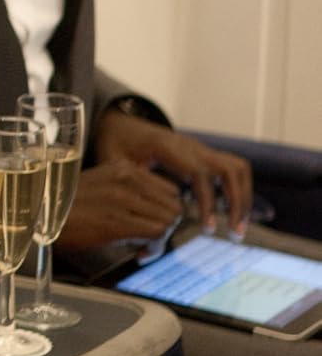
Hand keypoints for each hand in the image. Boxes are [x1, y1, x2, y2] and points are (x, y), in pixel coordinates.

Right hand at [56, 157, 184, 250]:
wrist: (36, 216)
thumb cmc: (65, 207)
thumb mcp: (99, 186)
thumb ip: (126, 191)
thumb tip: (152, 212)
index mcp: (122, 168)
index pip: (170, 190)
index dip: (166, 210)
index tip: (152, 223)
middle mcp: (126, 179)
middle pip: (174, 205)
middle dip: (167, 225)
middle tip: (149, 239)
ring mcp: (122, 199)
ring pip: (169, 220)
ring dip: (161, 238)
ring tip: (142, 246)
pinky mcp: (118, 221)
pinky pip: (157, 234)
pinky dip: (154, 247)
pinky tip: (138, 252)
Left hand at [95, 110, 253, 234]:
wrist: (119, 124)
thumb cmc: (115, 144)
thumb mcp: (113, 163)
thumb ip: (127, 185)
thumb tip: (141, 215)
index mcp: (167, 147)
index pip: (199, 173)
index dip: (207, 201)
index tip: (208, 228)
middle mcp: (190, 145)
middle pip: (229, 169)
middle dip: (237, 202)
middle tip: (235, 232)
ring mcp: (200, 148)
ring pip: (237, 168)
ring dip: (243, 197)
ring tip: (237, 226)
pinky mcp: (204, 154)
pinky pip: (232, 169)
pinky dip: (237, 190)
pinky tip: (229, 213)